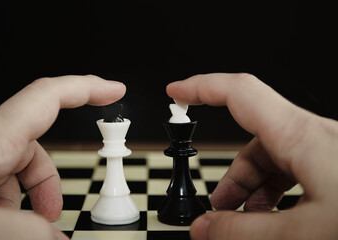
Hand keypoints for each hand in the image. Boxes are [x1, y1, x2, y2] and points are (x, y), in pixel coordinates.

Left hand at [0, 75, 125, 238]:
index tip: (115, 90)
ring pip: (17, 168)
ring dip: (29, 199)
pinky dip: (9, 205)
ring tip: (27, 225)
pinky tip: (3, 226)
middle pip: (35, 145)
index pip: (48, 97)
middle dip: (51, 180)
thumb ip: (22, 228)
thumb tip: (56, 236)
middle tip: (56, 210)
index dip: (87, 88)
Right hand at [167, 73, 337, 239]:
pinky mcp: (332, 163)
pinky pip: (292, 167)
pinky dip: (272, 189)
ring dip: (250, 185)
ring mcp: (325, 149)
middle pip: (253, 138)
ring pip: (273, 156)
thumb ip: (243, 231)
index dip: (201, 88)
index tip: (177, 93)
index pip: (239, 93)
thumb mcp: (301, 232)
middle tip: (216, 203)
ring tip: (240, 217)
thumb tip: (204, 227)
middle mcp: (314, 135)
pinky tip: (270, 216)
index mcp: (302, 137)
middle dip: (230, 172)